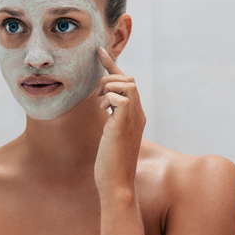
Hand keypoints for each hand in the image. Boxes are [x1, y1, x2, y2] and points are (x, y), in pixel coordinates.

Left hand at [94, 48, 145, 192]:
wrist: (116, 183)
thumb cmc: (110, 162)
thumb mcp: (111, 134)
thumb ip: (112, 117)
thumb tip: (103, 105)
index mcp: (136, 115)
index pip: (128, 83)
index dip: (112, 65)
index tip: (100, 51)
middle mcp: (138, 114)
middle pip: (129, 79)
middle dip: (108, 78)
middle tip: (96, 96)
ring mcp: (133, 119)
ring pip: (125, 84)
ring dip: (107, 88)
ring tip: (99, 106)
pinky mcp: (122, 125)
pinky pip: (119, 97)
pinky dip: (107, 99)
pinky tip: (102, 113)